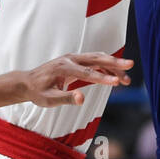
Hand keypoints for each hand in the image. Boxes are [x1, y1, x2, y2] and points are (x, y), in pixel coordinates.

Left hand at [16, 52, 133, 108]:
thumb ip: (66, 99)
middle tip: (131, 65)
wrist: (28, 82)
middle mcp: (70, 59)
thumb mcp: (49, 100)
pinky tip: (115, 78)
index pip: (87, 73)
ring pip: (97, 58)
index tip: (118, 82)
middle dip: (115, 63)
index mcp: (64, 68)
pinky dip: (106, 68)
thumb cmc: (38, 92)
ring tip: (127, 78)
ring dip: (113, 66)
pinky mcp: (76, 62)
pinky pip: (94, 62)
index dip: (104, 78)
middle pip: (96, 59)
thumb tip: (82, 99)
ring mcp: (73, 58)